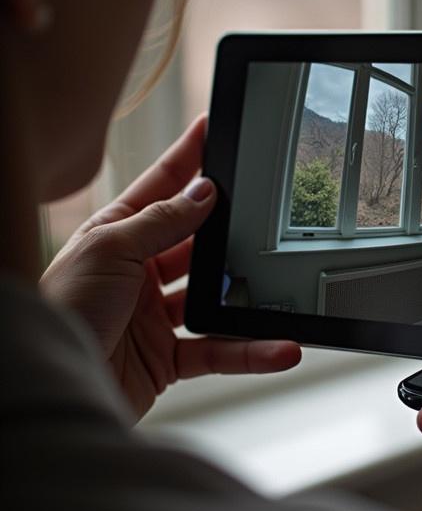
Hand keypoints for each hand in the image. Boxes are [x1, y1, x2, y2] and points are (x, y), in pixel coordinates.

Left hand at [40, 115, 300, 419]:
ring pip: (213, 298)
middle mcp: (137, 271)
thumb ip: (161, 221)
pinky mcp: (166, 358)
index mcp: (117, 235)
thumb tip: (204, 192)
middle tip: (262, 212)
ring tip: (278, 288)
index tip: (213, 128)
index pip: (161, 187)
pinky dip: (250, 351)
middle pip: (195, 242)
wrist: (54, 382)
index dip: (188, 157)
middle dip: (228, 230)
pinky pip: (217, 350)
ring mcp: (153, 315)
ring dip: (246, 298)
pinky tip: (277, 345)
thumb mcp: (110, 249)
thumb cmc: (62, 309)